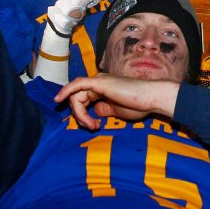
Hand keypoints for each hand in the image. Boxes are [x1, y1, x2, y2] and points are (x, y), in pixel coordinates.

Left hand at [54, 74, 179, 129]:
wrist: (150, 98)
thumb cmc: (138, 105)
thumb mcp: (116, 111)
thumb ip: (104, 110)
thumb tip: (94, 113)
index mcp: (103, 88)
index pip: (83, 100)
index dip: (82, 115)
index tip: (93, 127)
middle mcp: (99, 82)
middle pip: (77, 98)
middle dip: (80, 115)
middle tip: (92, 127)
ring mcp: (99, 81)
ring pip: (76, 95)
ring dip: (79, 113)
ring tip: (91, 124)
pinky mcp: (99, 82)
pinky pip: (77, 85)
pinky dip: (66, 91)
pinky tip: (59, 99)